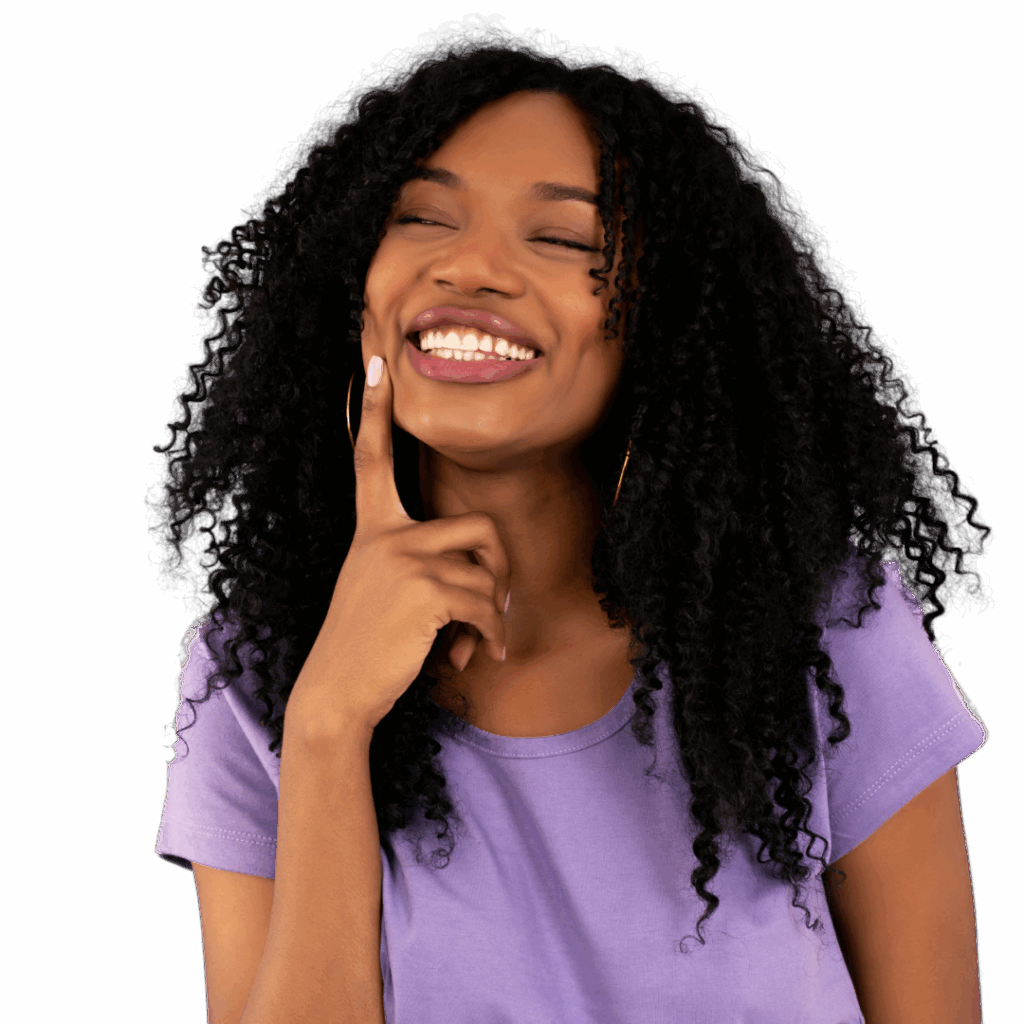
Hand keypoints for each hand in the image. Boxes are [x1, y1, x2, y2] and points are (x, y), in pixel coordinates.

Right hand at [287, 355, 510, 734]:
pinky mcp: (424, 589)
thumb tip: (492, 587)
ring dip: (493, 616)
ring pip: (486, 573)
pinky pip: (484, 603)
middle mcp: (386, 535)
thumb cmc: (367, 645)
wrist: (336, 691)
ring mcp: (404, 559)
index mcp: (373, 529)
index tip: (376, 364)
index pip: (370, 458)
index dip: (373, 411)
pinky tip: (475, 657)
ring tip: (474, 643)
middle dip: (501, 570)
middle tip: (496, 604)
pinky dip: (491, 634)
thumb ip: (426, 571)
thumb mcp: (385, 592)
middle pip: (481, 526)